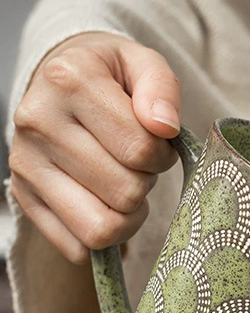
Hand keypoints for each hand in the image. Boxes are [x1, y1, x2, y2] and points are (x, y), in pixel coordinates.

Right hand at [8, 32, 181, 263]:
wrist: (60, 84)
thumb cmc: (111, 79)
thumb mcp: (142, 65)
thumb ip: (162, 89)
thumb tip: (164, 127)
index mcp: (69, 81)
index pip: (140, 149)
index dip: (163, 156)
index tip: (157, 145)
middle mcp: (38, 122)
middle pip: (125, 192)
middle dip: (146, 183)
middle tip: (138, 165)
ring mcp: (25, 164)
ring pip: (102, 228)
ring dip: (129, 216)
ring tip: (126, 185)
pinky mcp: (23, 197)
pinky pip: (78, 247)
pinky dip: (105, 237)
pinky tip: (107, 206)